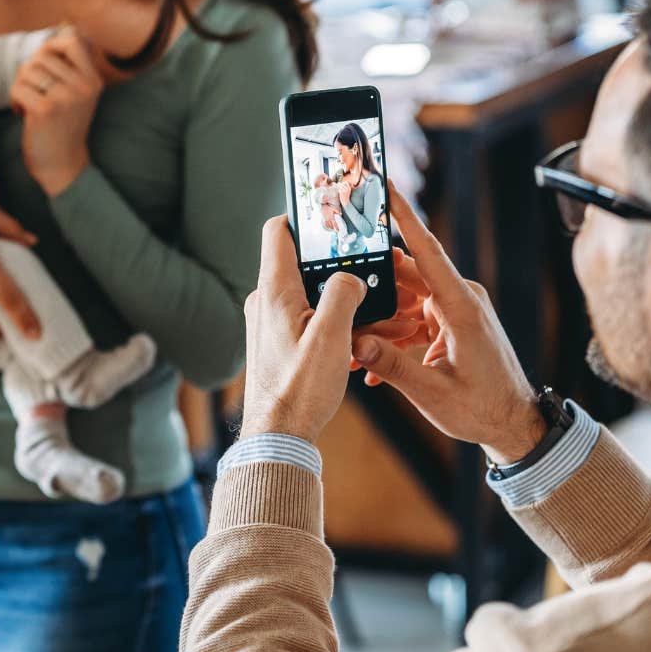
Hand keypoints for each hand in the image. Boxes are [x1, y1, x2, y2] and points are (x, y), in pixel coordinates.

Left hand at [8, 30, 103, 194]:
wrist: (63, 167)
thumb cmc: (63, 127)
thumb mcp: (77, 94)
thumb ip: (70, 65)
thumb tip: (61, 27)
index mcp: (93, 79)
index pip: (71, 39)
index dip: (51, 45)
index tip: (44, 65)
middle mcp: (84, 86)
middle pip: (42, 55)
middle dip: (29, 72)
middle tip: (31, 91)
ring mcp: (66, 97)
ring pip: (28, 70)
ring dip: (21, 86)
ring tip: (28, 103)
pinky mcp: (46, 110)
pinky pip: (19, 87)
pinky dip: (15, 99)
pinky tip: (23, 113)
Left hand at [240, 222, 429, 441]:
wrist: (277, 436)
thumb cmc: (299, 388)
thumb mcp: (331, 337)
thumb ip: (343, 295)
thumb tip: (351, 278)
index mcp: (274, 290)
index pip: (279, 231)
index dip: (305, 217)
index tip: (333, 215)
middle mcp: (266, 301)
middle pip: (304, 263)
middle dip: (341, 266)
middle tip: (375, 270)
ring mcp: (271, 322)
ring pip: (311, 295)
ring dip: (344, 300)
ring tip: (384, 312)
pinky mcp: (278, 342)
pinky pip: (309, 319)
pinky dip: (335, 321)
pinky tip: (363, 338)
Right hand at [352, 180, 545, 463]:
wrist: (514, 426)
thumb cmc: (483, 409)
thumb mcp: (432, 392)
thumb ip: (391, 366)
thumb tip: (355, 343)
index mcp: (460, 307)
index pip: (426, 251)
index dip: (404, 216)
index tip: (385, 186)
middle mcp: (460, 300)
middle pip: (405, 277)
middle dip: (372, 287)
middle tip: (340, 291)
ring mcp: (456, 311)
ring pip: (405, 300)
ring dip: (379, 320)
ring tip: (353, 345)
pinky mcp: (452, 325)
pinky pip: (414, 319)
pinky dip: (393, 336)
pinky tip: (371, 364)